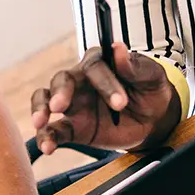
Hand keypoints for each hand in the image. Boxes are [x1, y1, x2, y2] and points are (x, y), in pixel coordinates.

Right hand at [29, 44, 179, 154]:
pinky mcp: (73, 127)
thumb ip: (136, 66)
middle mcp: (82, 81)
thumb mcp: (152, 77)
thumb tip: (119, 48)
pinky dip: (46, 137)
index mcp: (101, 64)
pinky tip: (47, 147)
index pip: (94, 65)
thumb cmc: (152, 91)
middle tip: (61, 106)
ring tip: (41, 121)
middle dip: (61, 92)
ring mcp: (74, 104)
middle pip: (62, 79)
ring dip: (40, 108)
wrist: (154, 121)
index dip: (104, 82)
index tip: (120, 103)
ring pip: (46, 98)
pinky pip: (53, 130)